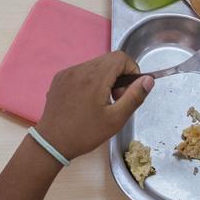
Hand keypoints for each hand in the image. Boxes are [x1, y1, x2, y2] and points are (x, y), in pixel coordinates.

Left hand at [35, 51, 152, 159]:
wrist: (52, 143)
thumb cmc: (85, 133)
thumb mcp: (116, 119)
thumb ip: (134, 97)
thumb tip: (148, 80)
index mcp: (95, 77)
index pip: (121, 57)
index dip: (131, 70)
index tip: (128, 91)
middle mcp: (80, 69)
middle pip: (108, 60)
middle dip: (118, 76)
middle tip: (115, 99)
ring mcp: (67, 73)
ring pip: (94, 65)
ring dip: (104, 78)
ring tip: (100, 102)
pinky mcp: (59, 79)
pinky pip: (81, 72)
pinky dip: (89, 81)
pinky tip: (86, 102)